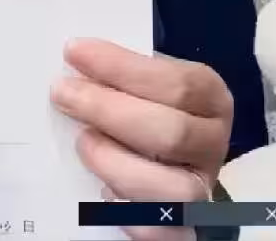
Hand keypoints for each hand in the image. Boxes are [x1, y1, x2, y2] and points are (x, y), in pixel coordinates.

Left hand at [51, 39, 232, 240]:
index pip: (175, 83)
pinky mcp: (182, 226)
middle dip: (109, 110)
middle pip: (171, 131)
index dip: (121, 67)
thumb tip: (76, 58)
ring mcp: (201, 190)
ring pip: (174, 190)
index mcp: (209, 98)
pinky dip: (131, 214)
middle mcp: (212, 144)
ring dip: (118, 164)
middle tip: (63, 93)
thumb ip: (120, 73)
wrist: (157, 157)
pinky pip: (163, 233)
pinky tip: (103, 192)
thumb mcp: (141, 81)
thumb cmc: (143, 104)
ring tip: (83, 142)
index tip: (75, 52)